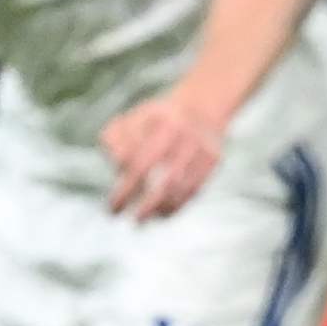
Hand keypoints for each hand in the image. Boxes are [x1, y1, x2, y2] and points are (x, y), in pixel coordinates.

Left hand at [101, 85, 227, 218]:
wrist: (200, 105)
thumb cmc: (155, 120)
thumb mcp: (130, 120)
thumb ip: (114, 140)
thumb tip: (119, 167)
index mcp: (162, 121)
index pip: (140, 162)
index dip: (125, 188)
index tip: (112, 207)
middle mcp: (186, 134)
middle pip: (166, 179)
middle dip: (144, 204)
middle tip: (127, 219)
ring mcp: (203, 147)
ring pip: (182, 188)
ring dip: (160, 209)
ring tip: (141, 220)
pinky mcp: (214, 159)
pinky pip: (195, 190)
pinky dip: (176, 206)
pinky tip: (161, 215)